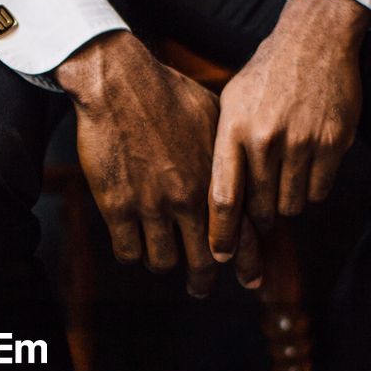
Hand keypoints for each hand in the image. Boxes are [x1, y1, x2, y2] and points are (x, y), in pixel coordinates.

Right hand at [54, 32, 261, 296]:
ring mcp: (152, 206)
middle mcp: (188, 199)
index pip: (242, 234)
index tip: (252, 282)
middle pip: (203, 262)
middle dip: (203, 280)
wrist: (120, 82)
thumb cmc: (169, 92)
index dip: (248, 264)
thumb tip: (245, 168)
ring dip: (162, 262)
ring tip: (159, 256)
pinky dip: (132, 254)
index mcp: (216, 180)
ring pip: (163, 262)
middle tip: (200, 288)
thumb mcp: (215, 117)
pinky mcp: (118, 207)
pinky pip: (128, 253)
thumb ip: (228, 152)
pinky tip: (131, 246)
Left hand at [209, 0, 370, 260]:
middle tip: (260, 215)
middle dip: (259, 220)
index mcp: (233, 129)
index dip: (221, 235)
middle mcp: (265, 138)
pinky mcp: (332, 142)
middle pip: (260, 209)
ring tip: (285, 180)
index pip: (223, 197)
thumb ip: (222, 148)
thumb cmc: (266, 76)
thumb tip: (212, 204)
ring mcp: (301, 141)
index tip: (220, 258)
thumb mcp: (230, 102)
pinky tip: (308, 166)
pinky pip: (319, 191)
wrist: (314, 39)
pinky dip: (313, 189)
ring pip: (292, 205)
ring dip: (287, 203)